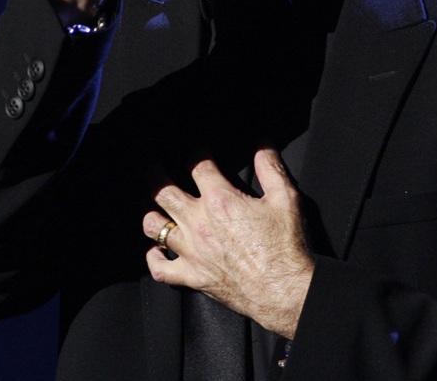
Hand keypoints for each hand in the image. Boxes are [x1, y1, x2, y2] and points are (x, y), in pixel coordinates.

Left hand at [142, 148, 313, 338]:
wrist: (284, 291)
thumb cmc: (285, 247)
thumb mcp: (286, 199)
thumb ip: (271, 168)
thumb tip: (263, 145)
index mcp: (220, 201)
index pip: (198, 166)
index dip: (196, 152)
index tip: (199, 149)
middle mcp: (199, 224)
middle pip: (163, 192)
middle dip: (155, 174)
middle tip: (154, 166)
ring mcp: (192, 252)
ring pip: (154, 227)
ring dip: (150, 212)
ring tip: (151, 204)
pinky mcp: (192, 277)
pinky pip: (160, 269)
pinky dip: (153, 259)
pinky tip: (155, 251)